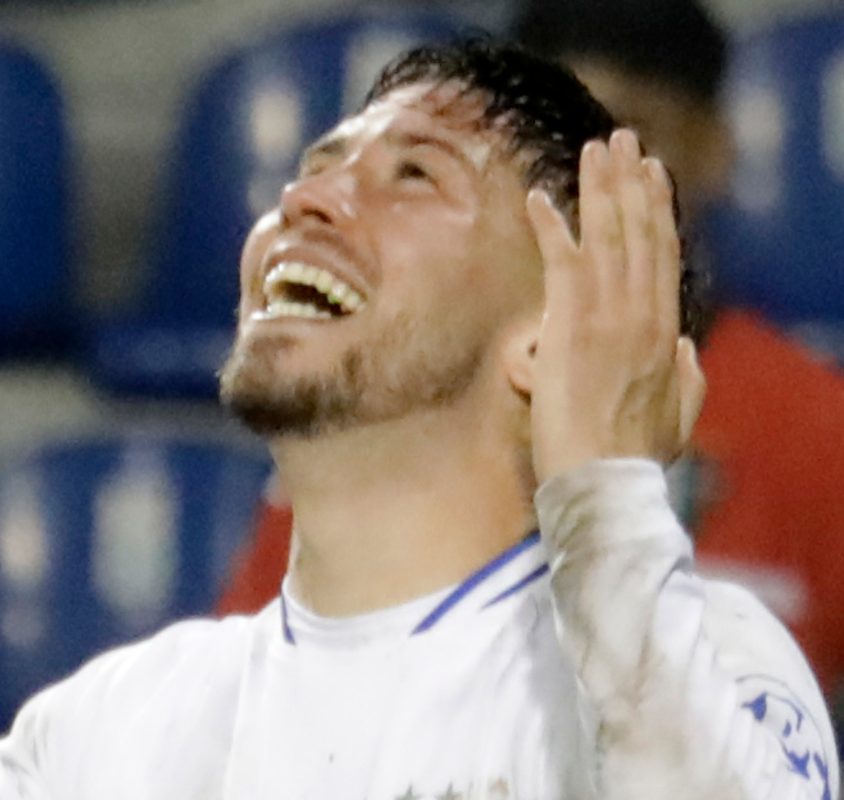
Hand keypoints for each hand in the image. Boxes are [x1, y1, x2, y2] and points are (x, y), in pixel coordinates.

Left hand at [524, 129, 705, 484]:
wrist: (605, 482)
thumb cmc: (634, 459)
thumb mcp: (678, 417)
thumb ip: (687, 379)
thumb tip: (689, 349)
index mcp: (665, 332)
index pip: (662, 256)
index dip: (657, 211)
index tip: (653, 175)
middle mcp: (642, 314)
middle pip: (638, 232)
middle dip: (630, 182)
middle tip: (622, 140)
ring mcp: (607, 316)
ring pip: (606, 236)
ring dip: (598, 187)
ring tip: (594, 147)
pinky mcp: (570, 326)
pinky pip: (560, 262)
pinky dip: (549, 227)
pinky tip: (537, 196)